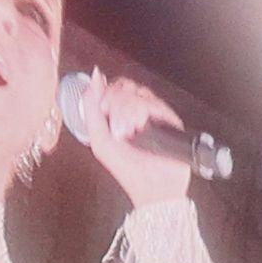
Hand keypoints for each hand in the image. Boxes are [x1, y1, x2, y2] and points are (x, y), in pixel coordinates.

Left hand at [74, 69, 215, 212]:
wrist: (151, 186)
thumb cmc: (126, 169)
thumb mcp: (98, 139)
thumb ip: (91, 106)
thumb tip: (96, 76)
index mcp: (120, 115)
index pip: (113, 87)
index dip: (106, 94)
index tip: (104, 111)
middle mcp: (138, 112)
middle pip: (125, 86)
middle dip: (116, 104)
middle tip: (117, 126)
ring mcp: (155, 114)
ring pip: (139, 92)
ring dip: (128, 111)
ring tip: (129, 131)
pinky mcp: (170, 119)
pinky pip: (154, 103)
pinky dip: (143, 113)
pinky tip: (139, 128)